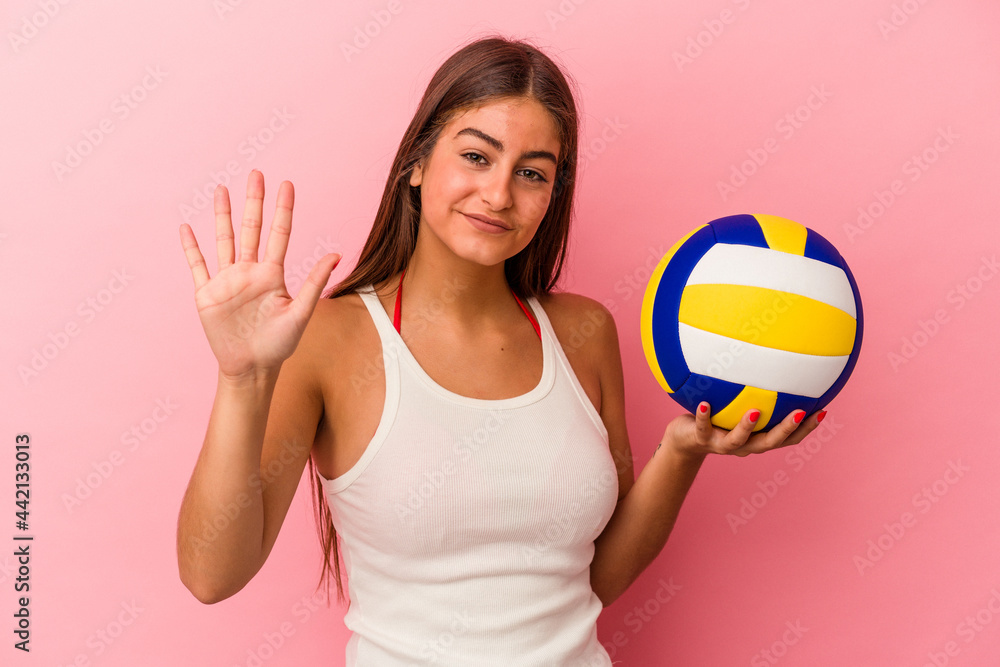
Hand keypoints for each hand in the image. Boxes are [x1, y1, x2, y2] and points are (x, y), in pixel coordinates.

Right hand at [178, 170, 340, 380]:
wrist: (251, 368)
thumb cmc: (279, 345)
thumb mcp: (300, 313)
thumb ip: (314, 283)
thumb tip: (336, 254)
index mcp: (272, 274)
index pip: (279, 234)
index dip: (283, 209)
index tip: (287, 183)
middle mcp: (250, 272)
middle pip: (251, 229)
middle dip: (254, 201)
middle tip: (257, 173)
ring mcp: (228, 280)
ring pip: (224, 239)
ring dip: (222, 215)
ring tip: (221, 189)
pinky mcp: (207, 294)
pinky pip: (197, 265)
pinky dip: (191, 247)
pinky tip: (186, 228)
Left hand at [662, 403, 826, 458]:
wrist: (684, 440)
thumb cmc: (717, 418)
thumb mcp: (738, 406)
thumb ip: (756, 395)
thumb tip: (775, 365)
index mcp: (757, 439)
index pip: (787, 438)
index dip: (806, 428)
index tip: (823, 412)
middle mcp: (744, 445)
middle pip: (769, 443)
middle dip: (785, 429)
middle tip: (801, 412)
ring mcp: (722, 444)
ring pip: (738, 440)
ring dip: (747, 427)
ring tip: (755, 412)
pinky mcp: (699, 439)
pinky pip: (702, 427)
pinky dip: (703, 416)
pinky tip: (703, 403)